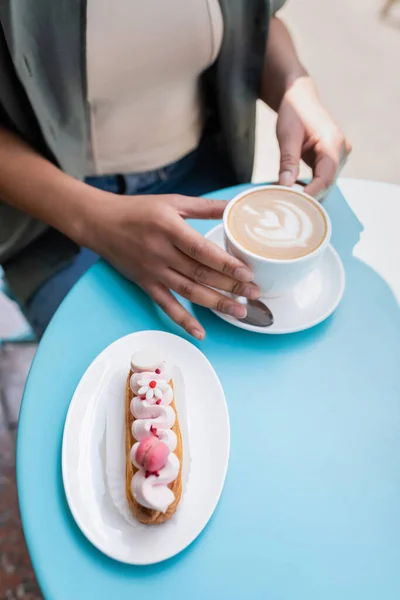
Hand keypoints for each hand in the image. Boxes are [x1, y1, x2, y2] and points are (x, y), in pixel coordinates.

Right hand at [90, 193, 258, 338]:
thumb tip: (235, 206)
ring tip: (239, 312)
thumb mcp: (173, 201)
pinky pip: (166, 306)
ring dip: (216, 304)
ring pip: (189, 292)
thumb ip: (205, 206)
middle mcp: (161, 252)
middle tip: (254, 294)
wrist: (100, 223)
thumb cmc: (138, 210)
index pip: (202, 250)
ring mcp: (153, 271)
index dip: (226, 264)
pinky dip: (183, 321)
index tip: (248, 273)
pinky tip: (201, 332)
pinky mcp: (146, 284)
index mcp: (169, 229)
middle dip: (230, 286)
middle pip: (200, 274)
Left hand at [276, 76, 350, 198]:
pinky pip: (321, 180)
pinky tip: (292, 188)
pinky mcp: (332, 161)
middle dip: (307, 197)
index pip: (325, 178)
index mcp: (333, 143)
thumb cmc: (293, 112)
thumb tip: (285, 186)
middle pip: (326, 184)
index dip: (310, 195)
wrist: (300, 97)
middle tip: (285, 205)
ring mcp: (339, 157)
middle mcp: (341, 152)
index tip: (293, 205)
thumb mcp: (287, 136)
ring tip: (285, 197)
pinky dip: (308, 187)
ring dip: (307, 193)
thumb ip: (288, 161)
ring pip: (324, 185)